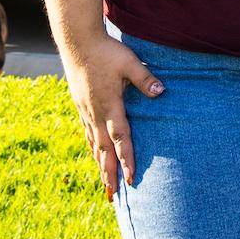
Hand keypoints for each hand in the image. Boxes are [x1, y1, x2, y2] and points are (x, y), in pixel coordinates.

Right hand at [60, 37, 163, 198]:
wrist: (77, 42)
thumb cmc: (106, 51)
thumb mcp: (129, 62)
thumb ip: (145, 79)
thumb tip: (162, 92)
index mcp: (110, 105)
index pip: (120, 139)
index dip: (126, 160)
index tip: (131, 179)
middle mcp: (96, 113)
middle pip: (104, 150)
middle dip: (109, 174)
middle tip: (113, 197)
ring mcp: (86, 111)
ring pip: (93, 145)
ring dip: (100, 165)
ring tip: (104, 185)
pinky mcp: (81, 106)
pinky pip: (87, 134)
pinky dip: (91, 148)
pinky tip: (93, 155)